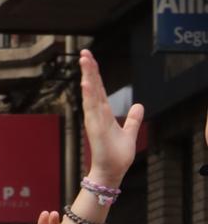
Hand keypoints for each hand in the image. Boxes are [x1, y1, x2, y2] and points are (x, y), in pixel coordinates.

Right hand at [78, 48, 143, 185]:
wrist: (112, 171)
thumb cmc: (117, 155)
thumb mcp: (130, 133)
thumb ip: (133, 119)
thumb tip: (139, 106)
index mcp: (103, 113)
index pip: (99, 89)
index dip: (95, 74)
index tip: (90, 59)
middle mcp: (96, 114)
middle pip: (93, 87)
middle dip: (89, 69)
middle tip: (84, 52)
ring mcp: (94, 119)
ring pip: (91, 93)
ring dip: (88, 76)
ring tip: (84, 61)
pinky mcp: (95, 127)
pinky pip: (92, 108)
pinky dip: (89, 95)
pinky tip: (86, 83)